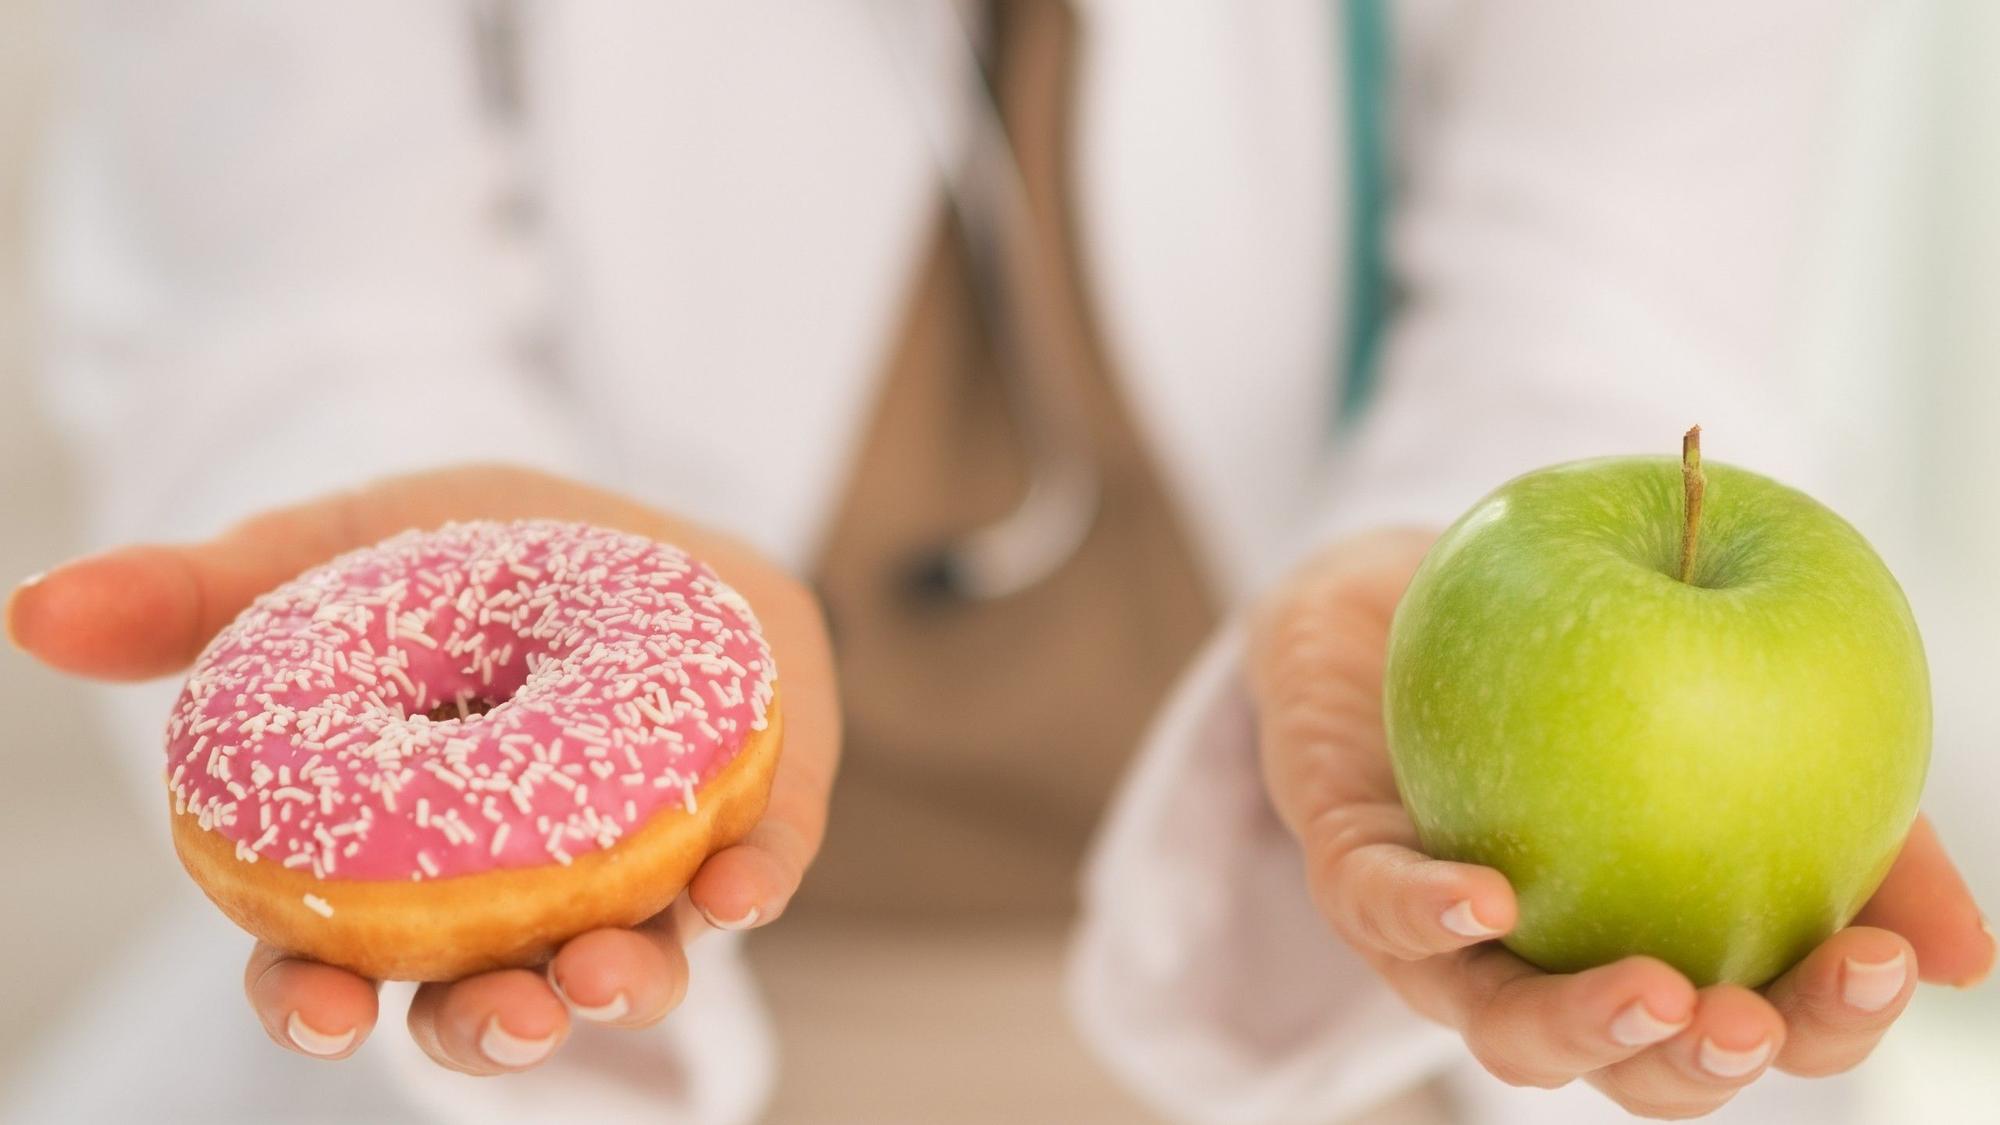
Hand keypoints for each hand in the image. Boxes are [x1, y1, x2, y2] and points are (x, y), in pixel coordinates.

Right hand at [7, 464, 839, 1073]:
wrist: (634, 519)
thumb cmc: (470, 556)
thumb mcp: (337, 553)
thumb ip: (202, 595)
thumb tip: (30, 613)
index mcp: (407, 857)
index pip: (342, 960)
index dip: (317, 999)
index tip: (316, 1008)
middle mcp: (524, 890)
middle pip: (489, 997)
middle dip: (491, 1030)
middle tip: (503, 1018)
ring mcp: (642, 865)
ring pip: (626, 960)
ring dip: (621, 984)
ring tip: (606, 972)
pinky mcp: (754, 814)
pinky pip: (757, 867)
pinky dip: (750, 887)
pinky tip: (742, 889)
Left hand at [1249, 528, 1993, 1118]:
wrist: (1421, 594)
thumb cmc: (1597, 669)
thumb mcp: (1742, 718)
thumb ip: (1854, 823)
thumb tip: (1970, 960)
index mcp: (1659, 945)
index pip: (1755, 1026)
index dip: (1822, 1023)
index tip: (1879, 964)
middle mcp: (1552, 968)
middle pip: (1629, 1065)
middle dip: (1695, 1065)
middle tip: (1749, 1025)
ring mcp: (1444, 939)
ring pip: (1501, 1024)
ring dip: (1577, 1028)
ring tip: (1651, 993)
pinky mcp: (1353, 868)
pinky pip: (1380, 907)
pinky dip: (1429, 913)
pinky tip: (1488, 899)